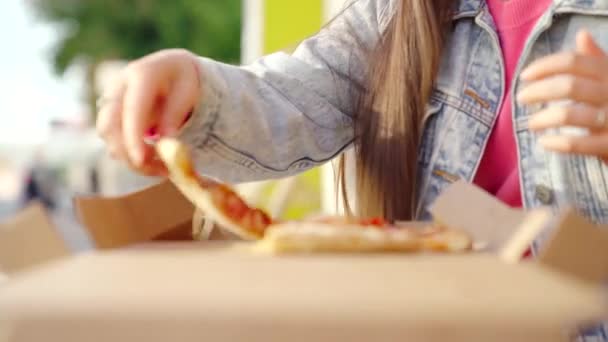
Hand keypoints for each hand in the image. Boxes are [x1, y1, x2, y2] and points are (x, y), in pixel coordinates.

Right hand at [96, 49, 200, 175]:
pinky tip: (153, 161)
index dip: (133, 138)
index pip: (132, 110)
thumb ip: (174, 116)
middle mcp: (118, 87)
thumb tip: (166, 146)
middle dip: (129, 154)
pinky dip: (130, 156)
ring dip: (131, 159)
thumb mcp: (188, 92)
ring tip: (164, 168)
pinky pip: (113, 142)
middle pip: (109, 126)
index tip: (141, 161)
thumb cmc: (183, 80)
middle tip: (160, 172)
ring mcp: (110, 102)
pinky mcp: (110, 117)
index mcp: (141, 75)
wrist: (171, 69)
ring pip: (109, 138)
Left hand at [518, 30, 607, 160]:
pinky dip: (556, 143)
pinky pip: (577, 144)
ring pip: (569, 115)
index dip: (545, 66)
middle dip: (538, 91)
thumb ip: (596, 60)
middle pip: (568, 86)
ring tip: (531, 123)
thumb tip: (582, 34)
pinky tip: (544, 142)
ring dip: (542, 119)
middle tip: (521, 98)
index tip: (524, 76)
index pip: (573, 61)